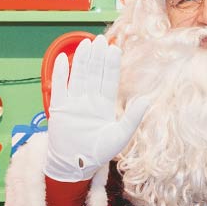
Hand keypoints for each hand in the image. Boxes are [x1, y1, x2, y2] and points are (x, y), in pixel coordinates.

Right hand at [43, 35, 149, 181]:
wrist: (74, 165)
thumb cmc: (98, 153)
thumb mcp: (120, 136)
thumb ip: (132, 118)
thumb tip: (147, 100)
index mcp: (105, 106)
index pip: (109, 80)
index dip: (111, 65)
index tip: (114, 48)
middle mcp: (89, 101)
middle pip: (94, 74)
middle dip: (97, 57)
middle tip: (100, 39)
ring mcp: (74, 102)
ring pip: (78, 76)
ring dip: (82, 60)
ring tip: (86, 44)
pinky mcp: (59, 107)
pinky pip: (59, 86)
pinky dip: (60, 73)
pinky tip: (63, 58)